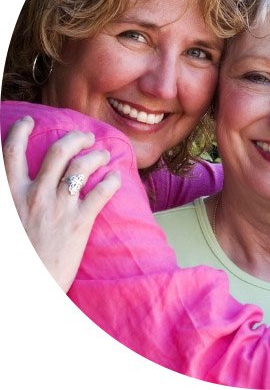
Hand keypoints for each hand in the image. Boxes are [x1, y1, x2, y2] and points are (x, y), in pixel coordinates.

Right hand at [3, 116, 120, 291]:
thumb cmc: (16, 259)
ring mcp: (59, 208)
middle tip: (85, 136)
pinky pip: (101, 192)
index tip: (28, 121)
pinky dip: (111, 180)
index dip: (19, 132)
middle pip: (58, 151)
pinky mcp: (80, 222)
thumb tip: (15, 185)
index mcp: (11, 195)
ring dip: (96, 155)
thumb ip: (10, 199)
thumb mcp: (6, 223)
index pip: (11, 153)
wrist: (27, 290)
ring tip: (103, 155)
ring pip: (82, 166)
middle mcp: (35, 195)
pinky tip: (115, 177)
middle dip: (75, 138)